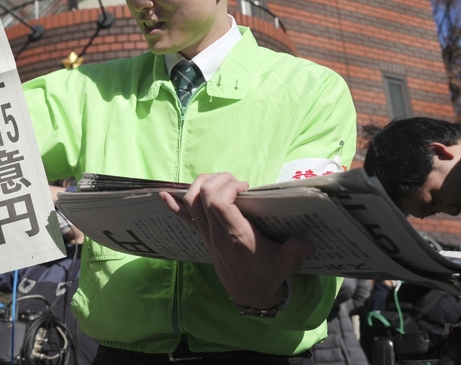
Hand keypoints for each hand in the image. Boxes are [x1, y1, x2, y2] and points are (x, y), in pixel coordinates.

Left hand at [160, 172, 313, 308]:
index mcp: (237, 235)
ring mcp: (207, 233)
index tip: (244, 187)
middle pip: (203, 196)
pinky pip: (184, 218)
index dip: (228, 187)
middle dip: (217, 180)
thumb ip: (295, 250)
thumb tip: (308, 243)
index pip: (219, 203)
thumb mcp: (286, 262)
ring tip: (219, 181)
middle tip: (235, 182)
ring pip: (191, 202)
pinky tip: (164, 194)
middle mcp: (217, 232)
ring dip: (201, 185)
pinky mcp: (203, 235)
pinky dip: (173, 205)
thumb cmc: (268, 274)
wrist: (249, 293)